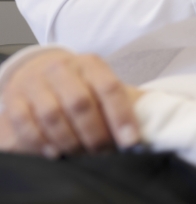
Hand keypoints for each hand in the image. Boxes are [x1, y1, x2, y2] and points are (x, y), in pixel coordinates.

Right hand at [0, 50, 141, 157]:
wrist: (39, 71)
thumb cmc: (79, 84)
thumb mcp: (102, 83)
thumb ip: (126, 99)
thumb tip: (157, 118)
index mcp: (90, 63)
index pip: (109, 87)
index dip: (121, 116)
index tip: (131, 141)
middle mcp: (62, 67)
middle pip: (80, 103)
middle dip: (95, 134)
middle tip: (104, 153)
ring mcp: (36, 82)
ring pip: (53, 115)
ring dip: (70, 141)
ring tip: (82, 155)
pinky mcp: (14, 100)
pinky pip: (26, 125)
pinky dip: (41, 143)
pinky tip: (56, 153)